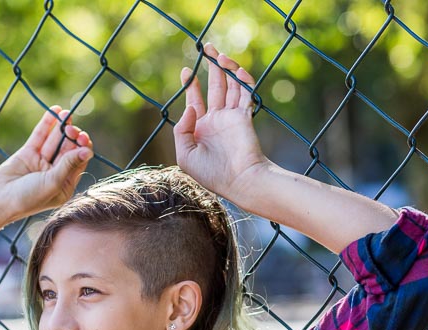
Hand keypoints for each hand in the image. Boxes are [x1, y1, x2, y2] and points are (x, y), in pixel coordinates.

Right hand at [0, 106, 92, 220]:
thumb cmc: (27, 198)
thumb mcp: (53, 182)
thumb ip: (69, 165)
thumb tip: (88, 151)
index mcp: (64, 185)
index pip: (78, 162)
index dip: (82, 148)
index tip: (83, 138)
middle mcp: (54, 173)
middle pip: (68, 149)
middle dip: (72, 137)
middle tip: (72, 129)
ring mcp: (41, 162)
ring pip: (55, 141)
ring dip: (62, 127)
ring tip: (66, 113)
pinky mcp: (28, 153)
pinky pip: (40, 136)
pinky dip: (47, 123)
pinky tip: (55, 110)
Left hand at [173, 43, 271, 201]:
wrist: (240, 181)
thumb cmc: (211, 174)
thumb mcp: (185, 155)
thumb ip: (182, 130)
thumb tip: (190, 106)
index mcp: (201, 129)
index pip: (195, 101)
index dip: (191, 85)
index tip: (186, 70)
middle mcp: (217, 120)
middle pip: (215, 88)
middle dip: (211, 68)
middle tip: (208, 48)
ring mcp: (232, 118)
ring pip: (231, 87)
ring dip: (226, 70)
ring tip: (220, 55)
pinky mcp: (245, 117)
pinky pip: (245, 94)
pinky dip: (242, 81)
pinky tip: (237, 70)